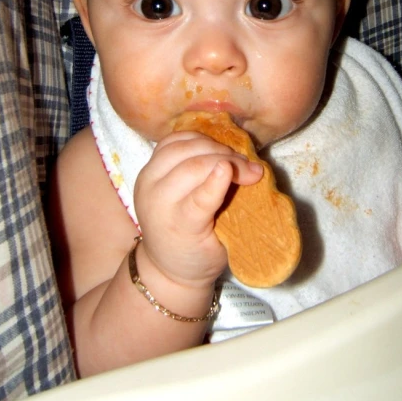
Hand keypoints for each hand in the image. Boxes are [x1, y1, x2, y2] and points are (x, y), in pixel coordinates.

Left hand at [133, 131, 262, 286]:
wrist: (165, 261)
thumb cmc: (200, 255)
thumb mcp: (222, 246)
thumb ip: (235, 212)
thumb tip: (253, 175)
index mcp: (176, 227)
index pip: (196, 202)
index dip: (215, 183)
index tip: (234, 169)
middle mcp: (155, 202)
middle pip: (191, 168)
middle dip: (226, 160)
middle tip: (252, 168)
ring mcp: (148, 180)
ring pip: (180, 148)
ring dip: (212, 146)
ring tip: (233, 157)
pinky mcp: (148, 166)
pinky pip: (172, 141)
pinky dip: (196, 139)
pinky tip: (213, 146)